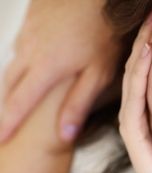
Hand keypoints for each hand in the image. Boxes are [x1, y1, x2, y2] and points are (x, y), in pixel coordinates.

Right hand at [0, 0, 119, 142]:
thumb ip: (79, 103)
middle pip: (9, 83)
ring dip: (12, 82)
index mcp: (45, 68)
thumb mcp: (99, 73)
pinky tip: (30, 63)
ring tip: (15, 98)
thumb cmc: (106, 32)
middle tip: (5, 124)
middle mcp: (29, 50)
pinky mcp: (32, 18)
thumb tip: (64, 135)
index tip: (1, 141)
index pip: (18, 103)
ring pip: (14, 62)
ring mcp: (28, 32)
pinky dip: (22, 59)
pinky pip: (21, 43)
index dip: (8, 124)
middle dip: (5, 106)